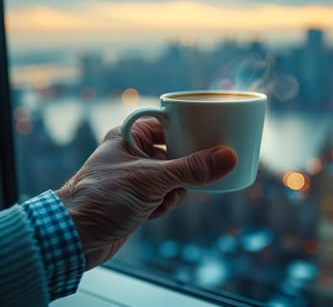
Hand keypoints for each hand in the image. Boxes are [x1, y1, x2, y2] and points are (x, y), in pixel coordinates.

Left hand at [56, 119, 236, 269]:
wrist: (74, 239)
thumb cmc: (103, 198)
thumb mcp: (153, 180)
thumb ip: (192, 169)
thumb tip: (229, 157)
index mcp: (130, 135)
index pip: (169, 123)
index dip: (190, 130)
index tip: (211, 137)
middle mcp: (133, 152)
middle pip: (176, 151)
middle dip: (186, 168)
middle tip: (199, 174)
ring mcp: (135, 176)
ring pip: (174, 176)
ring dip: (175, 190)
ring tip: (163, 199)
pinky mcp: (137, 198)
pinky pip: (165, 194)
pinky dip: (165, 203)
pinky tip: (152, 212)